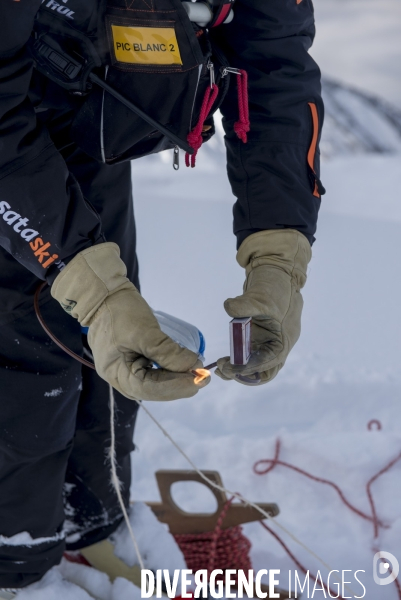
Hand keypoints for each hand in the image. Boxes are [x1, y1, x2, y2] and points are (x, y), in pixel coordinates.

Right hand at [51, 243, 209, 400]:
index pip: (150, 389)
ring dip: (176, 380)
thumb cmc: (120, 311)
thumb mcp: (145, 331)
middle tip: (203, 378)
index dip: (176, 386)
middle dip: (178, 385)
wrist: (103, 293)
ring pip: (154, 384)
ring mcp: (125, 370)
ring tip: (196, 373)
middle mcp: (119, 378)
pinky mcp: (132, 361)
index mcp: (116, 373)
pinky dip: (169, 372)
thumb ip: (168, 352)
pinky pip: (153, 374)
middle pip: (153, 390)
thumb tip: (193, 366)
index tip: (199, 380)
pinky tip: (182, 368)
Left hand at [215, 230, 310, 385]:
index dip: (247, 368)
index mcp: (284, 340)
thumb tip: (228, 307)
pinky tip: (226, 356)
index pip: (267, 363)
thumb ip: (245, 303)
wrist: (279, 274)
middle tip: (222, 369)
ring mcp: (270, 342)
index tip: (227, 366)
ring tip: (221, 366)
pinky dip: (239, 359)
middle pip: (263, 371)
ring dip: (240, 369)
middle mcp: (278, 345)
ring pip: (257, 366)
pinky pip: (251, 355)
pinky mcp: (261, 337)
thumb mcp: (261, 295)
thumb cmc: (276, 287)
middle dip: (243, 374)